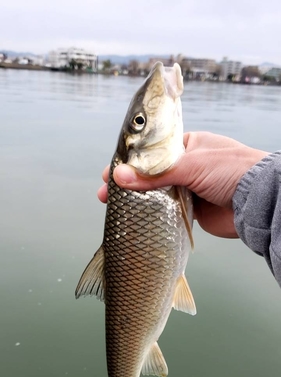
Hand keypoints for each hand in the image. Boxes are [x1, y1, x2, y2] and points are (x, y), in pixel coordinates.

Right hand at [98, 132, 267, 237]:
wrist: (258, 201)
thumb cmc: (232, 170)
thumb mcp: (191, 166)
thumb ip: (155, 174)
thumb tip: (119, 177)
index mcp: (187, 145)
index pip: (151, 152)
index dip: (129, 162)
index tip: (110, 172)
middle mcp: (187, 165)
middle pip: (150, 174)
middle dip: (128, 183)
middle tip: (106, 194)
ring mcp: (190, 188)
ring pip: (157, 193)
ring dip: (138, 200)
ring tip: (116, 207)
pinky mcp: (193, 210)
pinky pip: (168, 211)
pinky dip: (153, 214)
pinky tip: (137, 218)